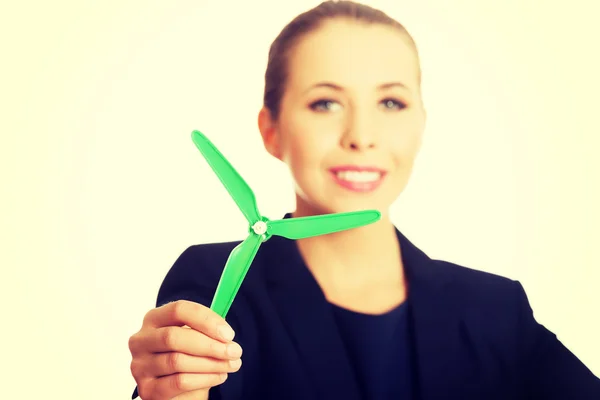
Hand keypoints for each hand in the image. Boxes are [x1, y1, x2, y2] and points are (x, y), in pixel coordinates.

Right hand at [128, 300, 242, 399]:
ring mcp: (140, 365)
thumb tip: (226, 332)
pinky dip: (204, 379)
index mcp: (154, 318)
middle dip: (210, 345)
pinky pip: (178, 382)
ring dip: (211, 363)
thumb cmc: (188, 355)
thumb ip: (207, 328)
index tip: (229, 334)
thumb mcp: (195, 336)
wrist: (178, 389)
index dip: (206, 320)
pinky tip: (219, 376)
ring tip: (231, 364)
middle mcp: (141, 340)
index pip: (178, 310)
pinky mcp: (146, 388)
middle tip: (235, 351)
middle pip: (174, 337)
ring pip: (178, 362)